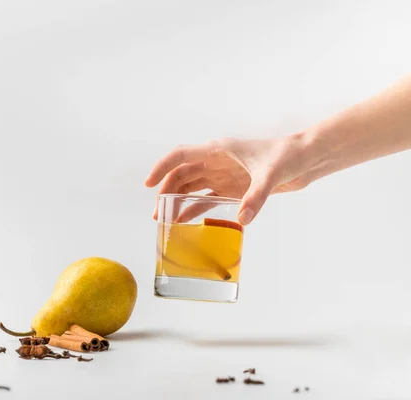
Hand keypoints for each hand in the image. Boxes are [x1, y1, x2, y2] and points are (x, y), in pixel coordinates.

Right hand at [144, 134, 312, 224]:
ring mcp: (222, 175)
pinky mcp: (232, 188)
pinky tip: (184, 220)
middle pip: (181, 174)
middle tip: (157, 211)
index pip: (181, 155)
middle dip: (166, 190)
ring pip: (191, 186)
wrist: (305, 159)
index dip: (162, 167)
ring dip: (176, 200)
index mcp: (219, 150)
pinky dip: (193, 208)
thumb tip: (242, 219)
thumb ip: (256, 197)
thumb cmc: (288, 156)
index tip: (149, 183)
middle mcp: (216, 161)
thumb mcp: (271, 175)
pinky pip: (206, 198)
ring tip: (164, 218)